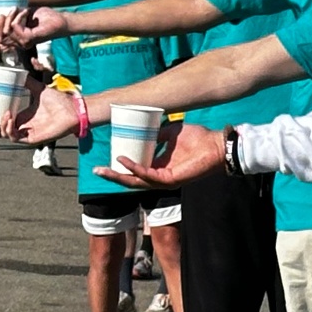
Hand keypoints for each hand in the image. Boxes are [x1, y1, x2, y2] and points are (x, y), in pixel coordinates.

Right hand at [0, 6, 67, 51]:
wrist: (60, 20)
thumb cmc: (45, 18)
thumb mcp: (25, 15)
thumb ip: (13, 16)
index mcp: (19, 39)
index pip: (0, 38)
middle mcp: (21, 43)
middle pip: (0, 37)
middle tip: (2, 13)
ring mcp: (25, 42)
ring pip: (7, 30)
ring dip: (11, 16)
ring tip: (20, 9)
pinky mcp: (30, 38)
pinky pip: (15, 26)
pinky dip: (19, 16)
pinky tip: (26, 12)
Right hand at [0, 83, 80, 145]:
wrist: (71, 108)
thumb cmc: (58, 101)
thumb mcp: (38, 89)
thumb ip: (28, 81)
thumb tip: (17, 72)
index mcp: (22, 117)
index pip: (2, 123)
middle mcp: (23, 127)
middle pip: (0, 132)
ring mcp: (27, 134)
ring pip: (6, 135)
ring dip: (2, 125)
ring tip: (6, 114)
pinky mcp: (33, 139)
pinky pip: (16, 138)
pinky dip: (10, 129)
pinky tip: (10, 119)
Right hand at [94, 120, 226, 188]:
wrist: (216, 144)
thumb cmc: (198, 138)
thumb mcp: (171, 132)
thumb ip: (157, 133)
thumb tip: (142, 129)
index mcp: (160, 166)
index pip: (136, 170)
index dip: (120, 167)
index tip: (106, 158)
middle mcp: (160, 175)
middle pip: (132, 179)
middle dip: (113, 176)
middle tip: (96, 170)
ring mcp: (165, 180)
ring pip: (136, 181)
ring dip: (119, 175)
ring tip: (103, 169)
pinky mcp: (171, 180)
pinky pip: (148, 175)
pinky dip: (135, 168)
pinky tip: (123, 161)